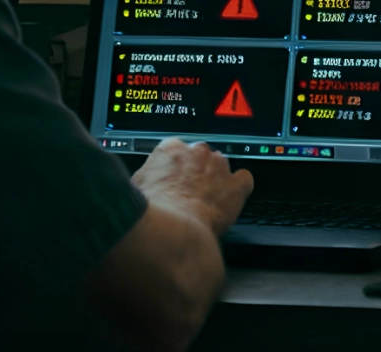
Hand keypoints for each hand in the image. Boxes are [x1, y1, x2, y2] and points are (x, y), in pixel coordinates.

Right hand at [131, 138, 252, 236]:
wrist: (169, 230)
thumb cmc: (150, 213)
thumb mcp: (136, 189)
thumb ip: (146, 180)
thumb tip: (142, 188)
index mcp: (169, 149)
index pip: (176, 150)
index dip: (177, 168)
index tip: (175, 180)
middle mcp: (195, 152)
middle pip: (200, 156)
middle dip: (197, 173)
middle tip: (189, 194)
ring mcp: (217, 166)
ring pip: (222, 166)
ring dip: (217, 181)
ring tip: (208, 201)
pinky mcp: (234, 186)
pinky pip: (244, 180)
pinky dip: (240, 188)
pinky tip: (232, 199)